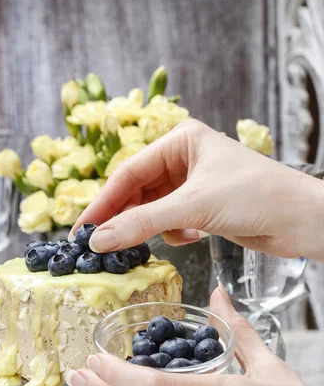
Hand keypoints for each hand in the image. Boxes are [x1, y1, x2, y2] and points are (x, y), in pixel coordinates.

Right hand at [73, 120, 323, 262]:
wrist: (302, 220)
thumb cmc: (255, 196)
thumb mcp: (193, 206)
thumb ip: (142, 223)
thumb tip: (98, 241)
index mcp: (181, 140)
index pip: (129, 172)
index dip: (104, 202)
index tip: (83, 229)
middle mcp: (185, 158)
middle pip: (138, 191)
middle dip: (124, 218)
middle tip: (99, 244)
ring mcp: (194, 184)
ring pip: (154, 209)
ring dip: (151, 227)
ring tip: (144, 244)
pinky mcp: (204, 207)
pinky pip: (172, 221)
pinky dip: (174, 233)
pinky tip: (190, 238)